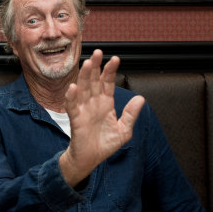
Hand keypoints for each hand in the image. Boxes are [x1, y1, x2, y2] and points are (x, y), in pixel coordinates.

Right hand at [59, 49, 144, 186]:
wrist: (90, 159)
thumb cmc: (104, 144)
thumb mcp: (124, 131)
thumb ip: (130, 115)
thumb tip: (140, 99)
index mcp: (106, 103)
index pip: (108, 83)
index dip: (110, 71)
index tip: (115, 59)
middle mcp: (94, 103)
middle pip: (94, 81)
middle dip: (96, 67)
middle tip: (98, 52)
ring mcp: (84, 109)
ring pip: (83, 89)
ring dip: (84, 76)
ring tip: (88, 63)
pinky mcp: (76, 119)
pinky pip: (72, 106)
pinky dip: (71, 97)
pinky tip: (73, 88)